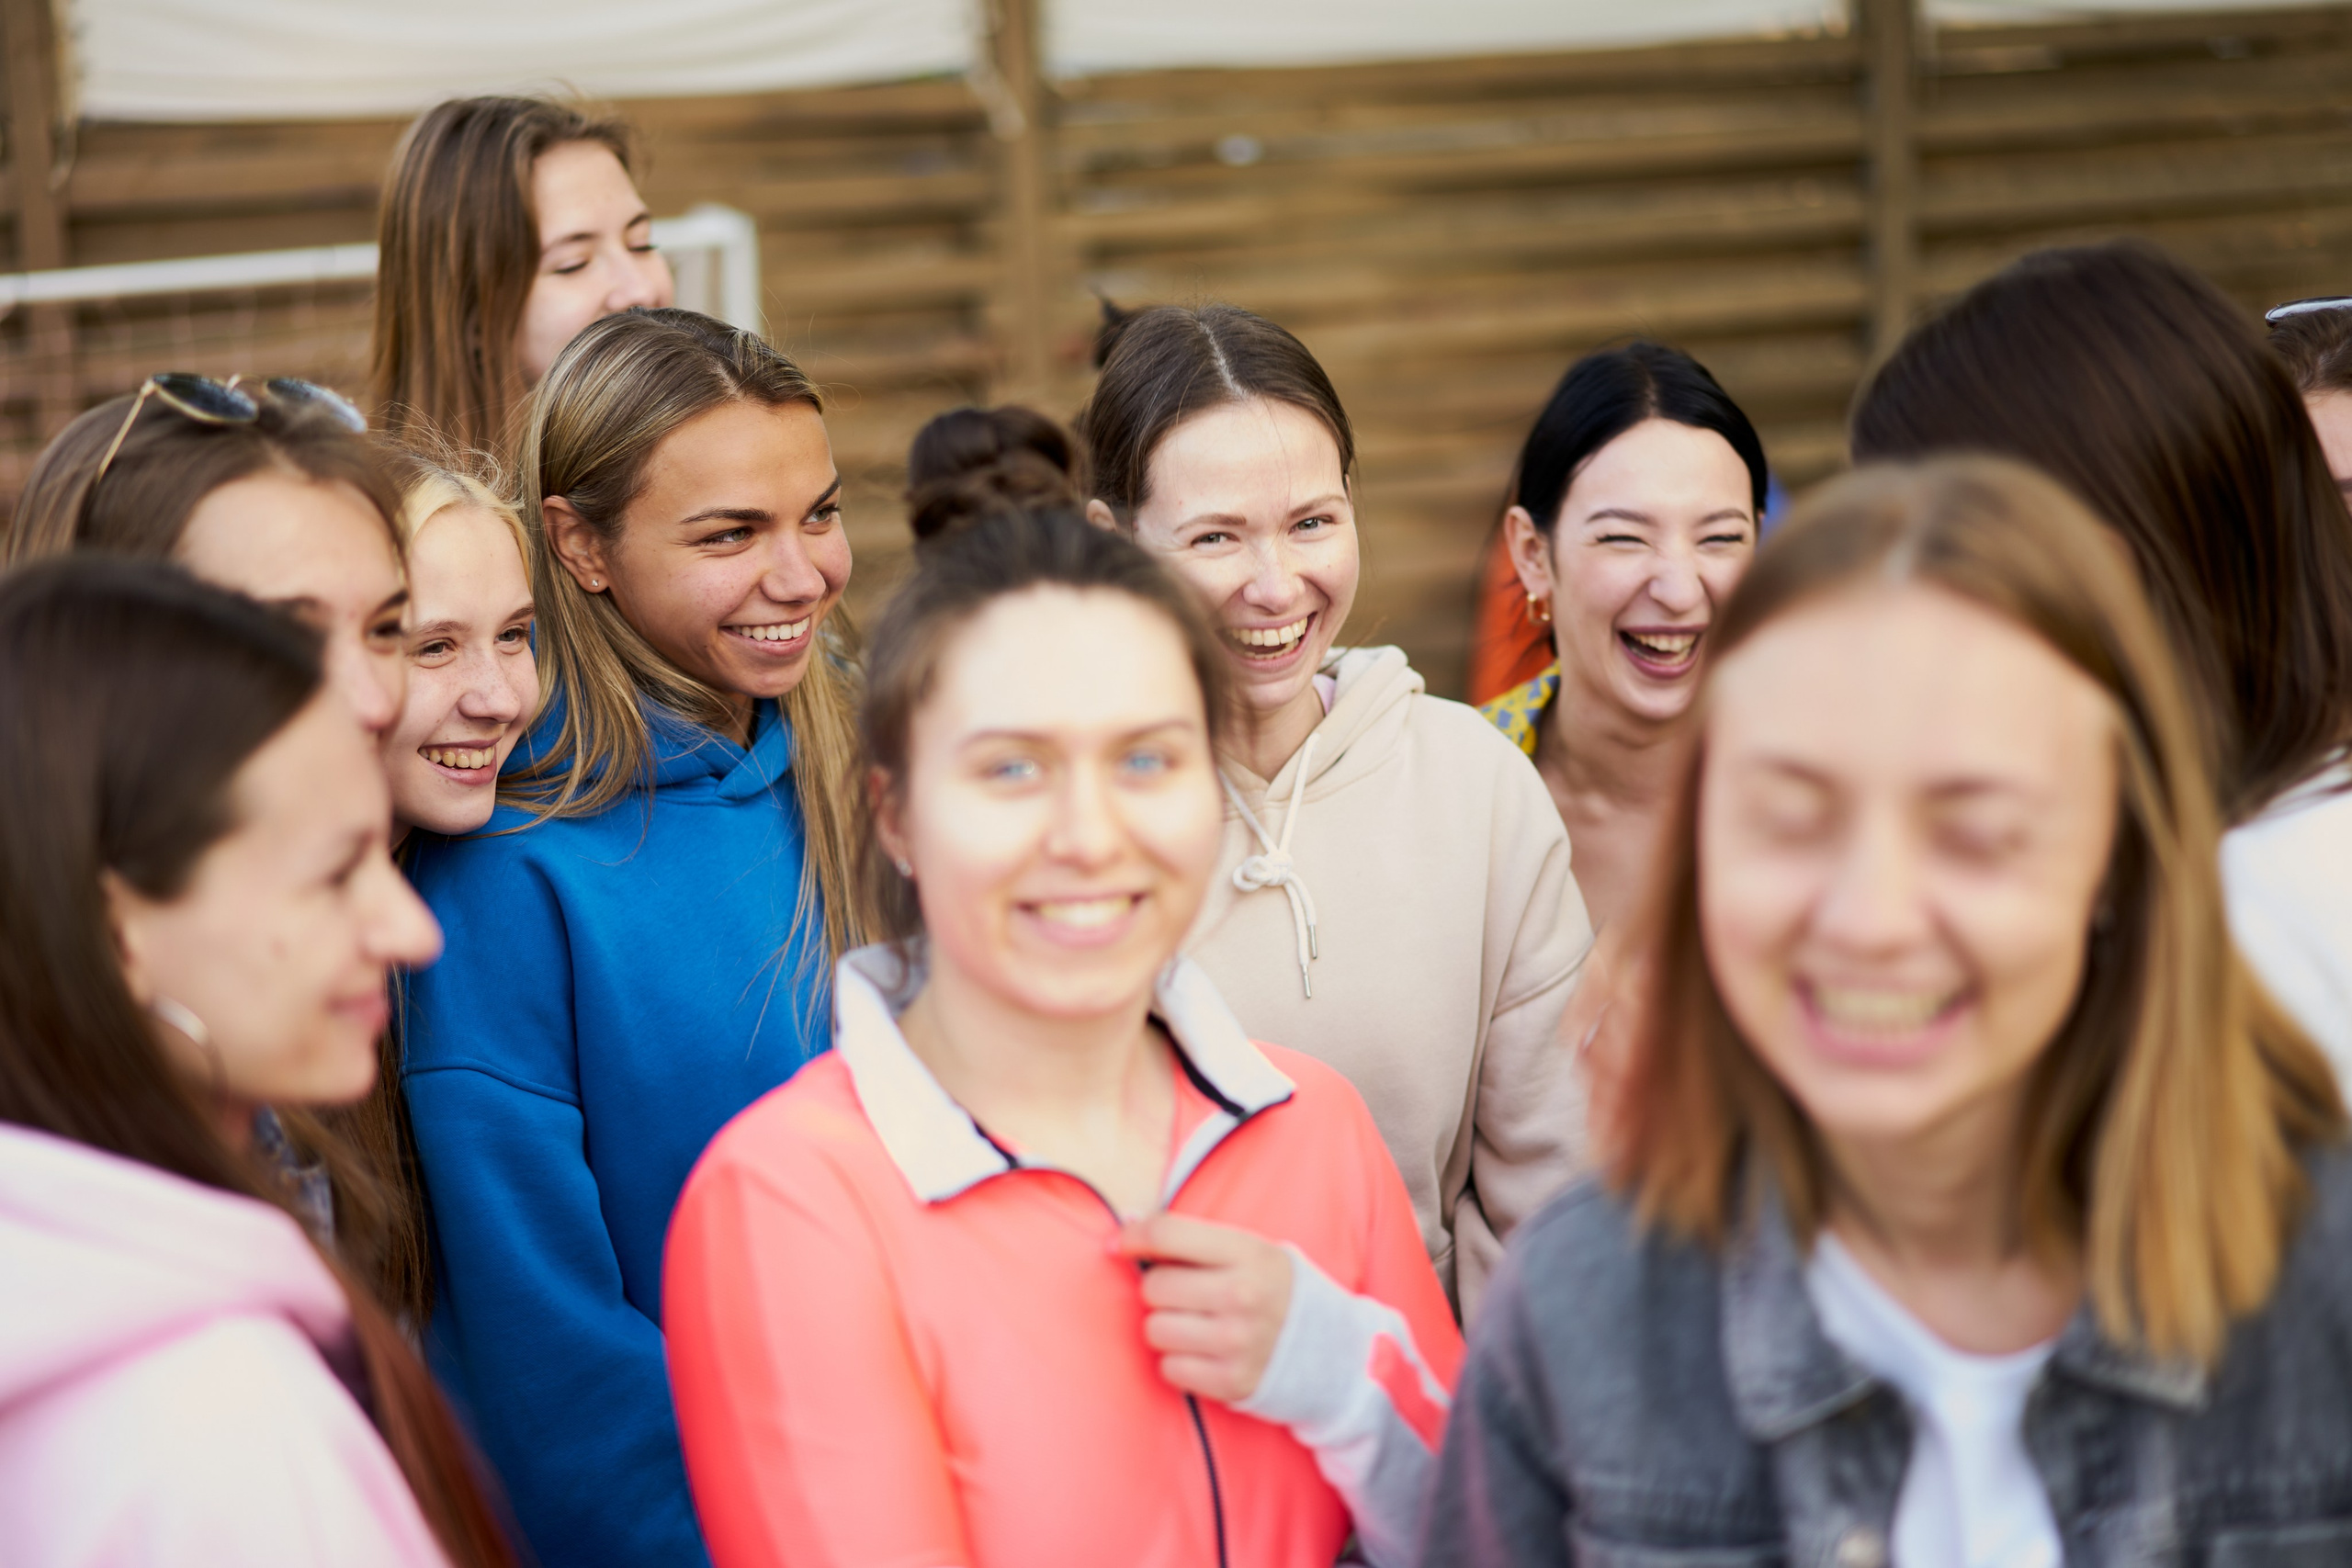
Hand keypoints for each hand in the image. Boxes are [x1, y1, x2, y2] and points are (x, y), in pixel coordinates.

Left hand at [1113, 1212, 1294, 1403]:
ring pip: (1154, 1329)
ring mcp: (1237, 1343)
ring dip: (1164, 1326)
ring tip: (1193, 1324)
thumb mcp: (1252, 1250)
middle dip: (1158, 1288)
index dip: (1132, 1237)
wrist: (1330, 1350)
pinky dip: (1177, 1360)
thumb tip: (1126, 1232)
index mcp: (1249, 1253)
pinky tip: (1202, 1352)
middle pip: (1154, 1287)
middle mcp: (1242, 1296)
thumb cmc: (1274, 1292)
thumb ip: (1195, 1241)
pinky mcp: (1231, 1382)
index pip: (1168, 1234)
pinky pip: (1168, 1368)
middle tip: (1182, 1294)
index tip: (1119, 1244)